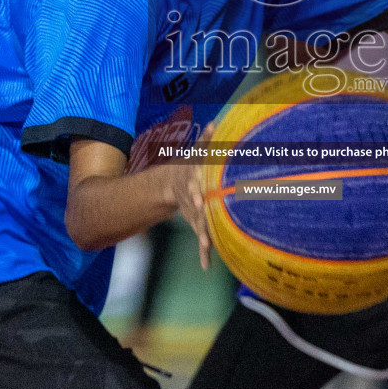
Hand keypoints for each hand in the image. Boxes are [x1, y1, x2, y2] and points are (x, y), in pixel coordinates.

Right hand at [169, 123, 215, 269]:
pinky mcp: (196, 224)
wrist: (172, 184)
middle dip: (199, 214)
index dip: (196, 191)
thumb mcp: (196, 152)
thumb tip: (215, 122)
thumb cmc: (191, 165)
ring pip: (198, 226)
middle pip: (195, 207)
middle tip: (203, 220)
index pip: (193, 185)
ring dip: (202, 236)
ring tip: (207, 247)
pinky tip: (206, 266)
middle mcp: (191, 199)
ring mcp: (192, 213)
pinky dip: (203, 254)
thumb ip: (206, 140)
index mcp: (191, 181)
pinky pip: (200, 239)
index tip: (199, 198)